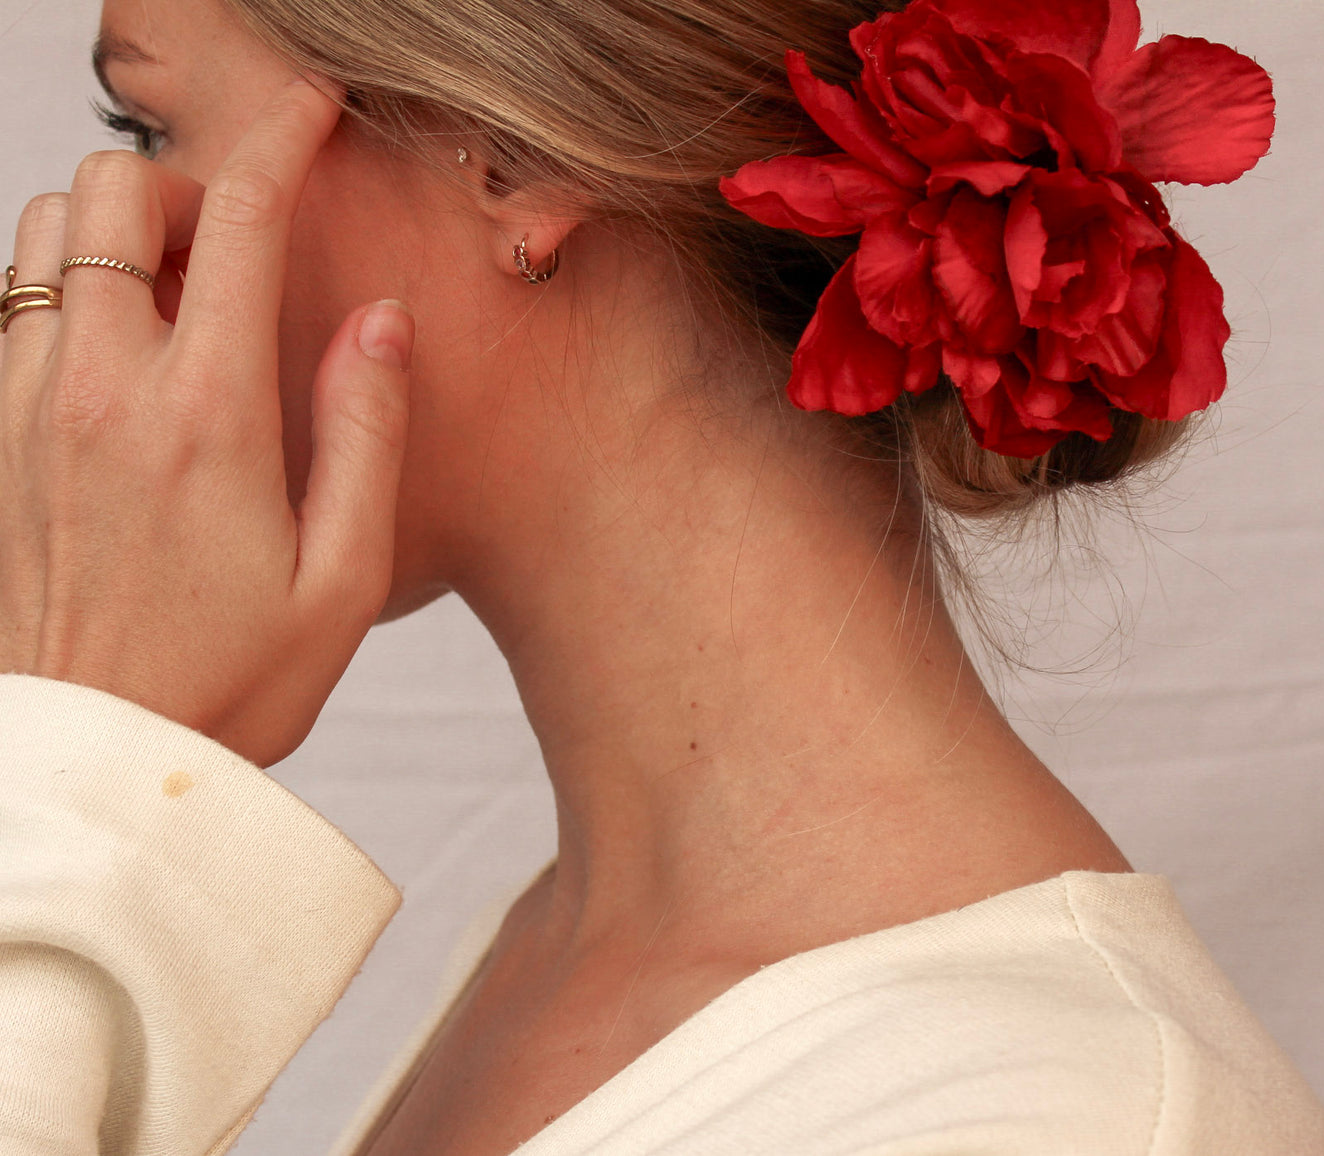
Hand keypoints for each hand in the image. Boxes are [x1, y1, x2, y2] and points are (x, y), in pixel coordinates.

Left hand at [0, 77, 413, 768]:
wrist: (101, 761)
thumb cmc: (236, 683)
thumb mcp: (348, 575)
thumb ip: (365, 430)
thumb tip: (377, 319)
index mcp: (207, 418)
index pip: (238, 222)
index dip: (281, 143)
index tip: (311, 113)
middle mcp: (102, 392)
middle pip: (110, 193)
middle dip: (181, 186)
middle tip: (239, 248)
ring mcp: (31, 413)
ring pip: (43, 237)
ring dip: (116, 237)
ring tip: (183, 307)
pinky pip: (15, 309)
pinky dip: (71, 293)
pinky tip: (130, 364)